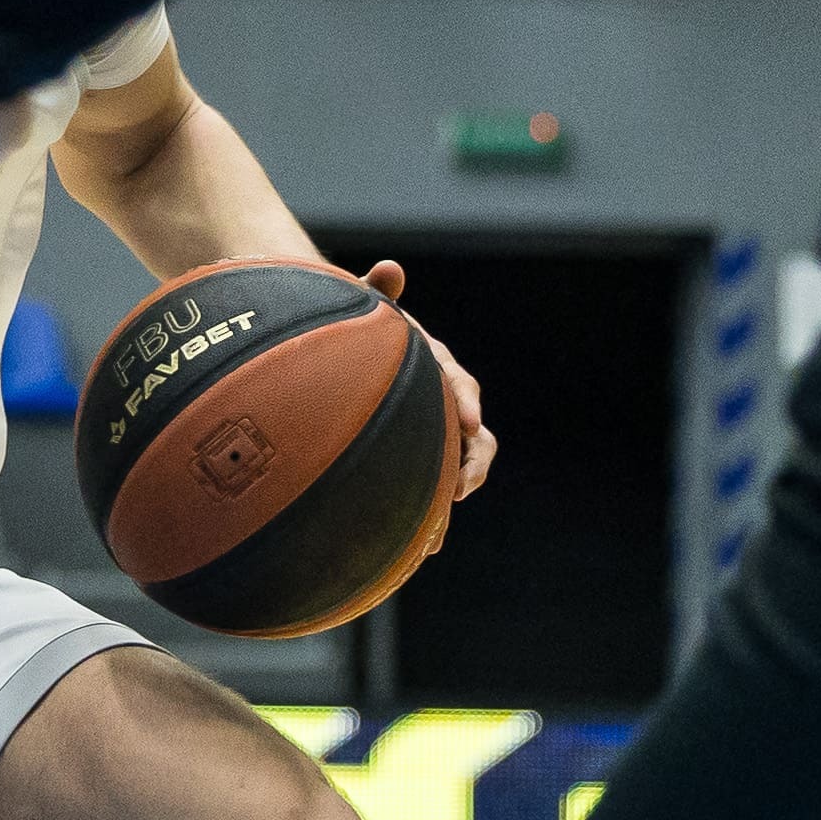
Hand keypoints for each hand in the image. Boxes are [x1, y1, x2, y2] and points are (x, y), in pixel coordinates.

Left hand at [364, 265, 495, 549]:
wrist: (347, 352)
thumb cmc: (359, 329)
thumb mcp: (366, 308)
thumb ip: (375, 292)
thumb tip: (390, 268)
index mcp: (437, 370)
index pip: (461, 385)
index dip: (467, 403)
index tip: (470, 420)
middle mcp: (443, 407)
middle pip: (473, 438)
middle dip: (473, 463)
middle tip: (463, 486)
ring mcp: (432, 437)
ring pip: (453, 473)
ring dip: (448, 502)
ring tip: (436, 538)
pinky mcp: (415, 462)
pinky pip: (427, 492)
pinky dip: (425, 519)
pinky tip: (412, 551)